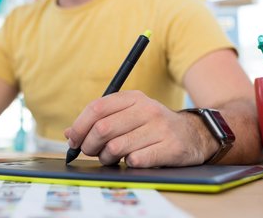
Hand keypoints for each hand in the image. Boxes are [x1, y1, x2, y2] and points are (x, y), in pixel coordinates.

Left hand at [64, 90, 216, 166]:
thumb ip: (99, 120)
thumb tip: (69, 134)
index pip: (96, 108)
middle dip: (89, 145)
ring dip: (107, 158)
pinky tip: (132, 160)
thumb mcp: (128, 115)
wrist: (193, 134)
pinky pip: (135, 160)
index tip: (73, 140)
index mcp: (132, 97)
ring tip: (111, 157)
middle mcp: (146, 109)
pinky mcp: (170, 147)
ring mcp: (159, 127)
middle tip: (90, 152)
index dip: (80, 126)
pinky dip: (127, 164)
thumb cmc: (151, 126)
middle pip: (102, 129)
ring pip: (116, 147)